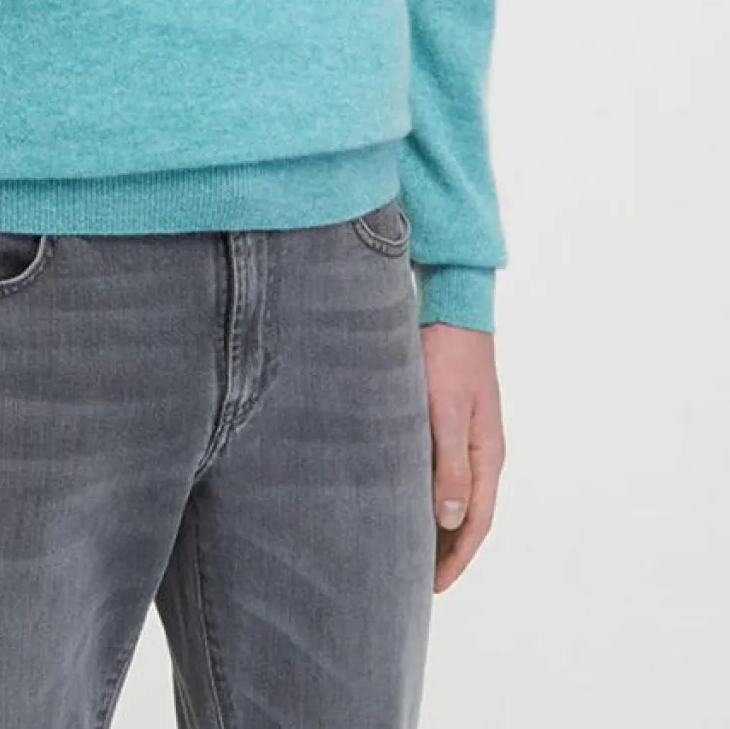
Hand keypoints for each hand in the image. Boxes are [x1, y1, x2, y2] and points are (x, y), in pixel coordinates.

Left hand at [420, 324, 504, 592]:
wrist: (453, 307)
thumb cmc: (448, 357)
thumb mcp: (447, 413)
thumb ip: (450, 466)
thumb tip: (451, 519)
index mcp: (488, 455)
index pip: (477, 522)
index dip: (457, 557)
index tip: (434, 587)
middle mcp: (483, 451)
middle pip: (468, 515)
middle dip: (447, 550)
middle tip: (416, 579)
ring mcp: (468, 436)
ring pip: (455, 494)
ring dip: (437, 524)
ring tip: (409, 549)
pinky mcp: (450, 420)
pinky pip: (443, 470)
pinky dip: (429, 494)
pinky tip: (405, 497)